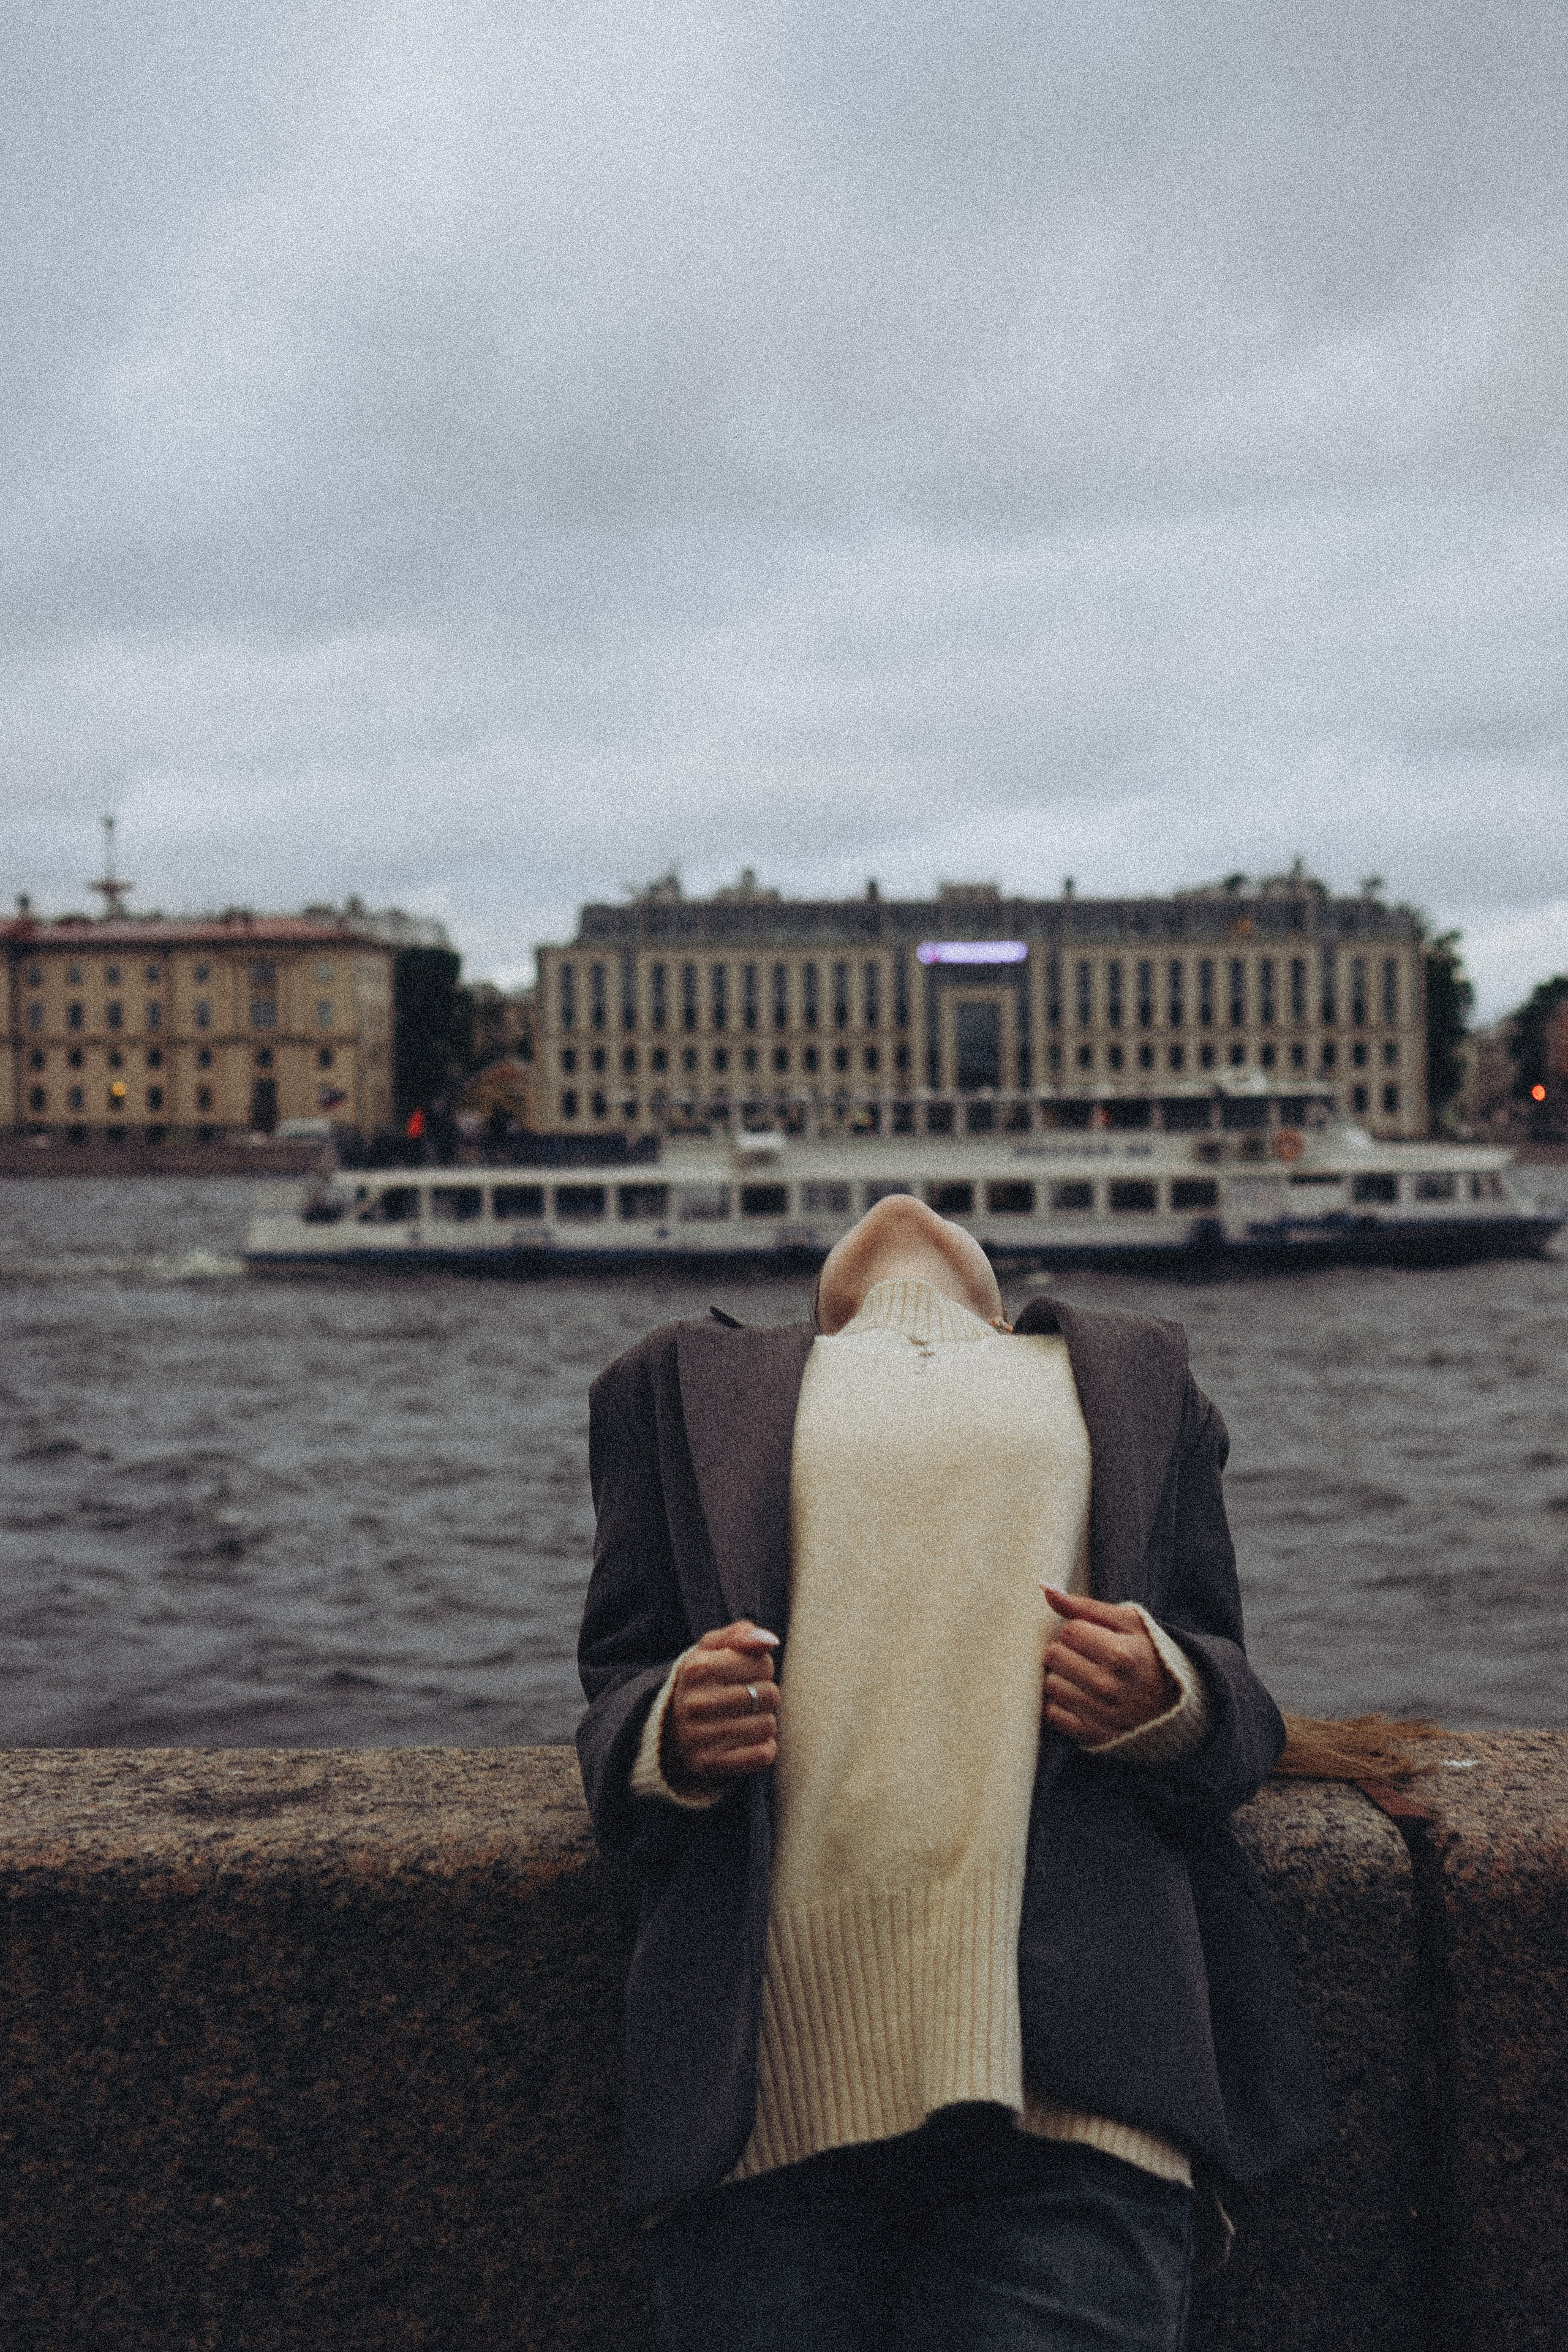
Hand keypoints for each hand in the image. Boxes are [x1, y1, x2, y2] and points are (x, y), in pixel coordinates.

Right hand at [664, 1620, 780, 1790]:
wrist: (669, 1728)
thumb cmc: (702, 1681)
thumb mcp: (713, 1649)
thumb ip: (741, 1635)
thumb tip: (770, 1642)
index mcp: (697, 1668)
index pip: (763, 1665)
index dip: (761, 1669)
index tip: (742, 1675)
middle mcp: (695, 1703)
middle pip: (770, 1695)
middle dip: (763, 1696)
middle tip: (742, 1699)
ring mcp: (700, 1737)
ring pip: (768, 1725)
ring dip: (762, 1722)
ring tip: (740, 1720)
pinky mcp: (709, 1764)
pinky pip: (763, 1755)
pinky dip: (763, 1748)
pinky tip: (744, 1741)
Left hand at [1040, 1586, 1177, 1746]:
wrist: (1178, 1706)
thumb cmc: (1151, 1656)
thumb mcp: (1129, 1623)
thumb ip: (1085, 1605)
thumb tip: (1043, 1587)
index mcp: (1120, 1654)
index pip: (1068, 1631)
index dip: (1079, 1631)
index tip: (1096, 1638)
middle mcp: (1108, 1687)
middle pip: (1053, 1656)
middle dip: (1067, 1652)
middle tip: (1089, 1657)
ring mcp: (1100, 1715)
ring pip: (1050, 1684)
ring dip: (1063, 1678)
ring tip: (1087, 1677)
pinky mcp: (1092, 1736)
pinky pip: (1053, 1714)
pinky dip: (1062, 1704)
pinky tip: (1082, 1698)